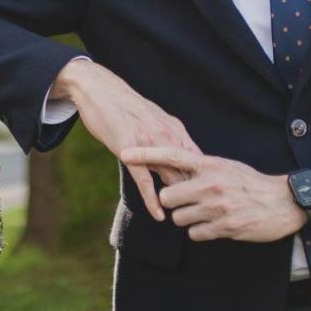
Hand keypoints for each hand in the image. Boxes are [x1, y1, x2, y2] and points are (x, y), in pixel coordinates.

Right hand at [52, 59, 201, 221]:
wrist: (99, 89)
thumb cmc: (126, 106)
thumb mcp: (154, 118)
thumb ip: (169, 136)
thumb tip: (181, 153)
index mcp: (175, 129)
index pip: (198, 161)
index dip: (206, 181)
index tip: (211, 199)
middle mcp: (167, 135)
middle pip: (189, 172)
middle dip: (199, 194)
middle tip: (205, 215)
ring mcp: (148, 143)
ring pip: (171, 177)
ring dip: (179, 200)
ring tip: (187, 220)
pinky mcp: (129, 150)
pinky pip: (145, 181)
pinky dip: (153, 201)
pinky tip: (159, 215)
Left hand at [121, 146, 306, 242]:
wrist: (283, 202)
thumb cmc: (251, 183)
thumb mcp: (226, 166)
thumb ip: (200, 168)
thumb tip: (174, 169)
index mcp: (209, 164)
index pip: (171, 155)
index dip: (145, 154)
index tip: (124, 152)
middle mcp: (210, 183)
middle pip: (167, 196)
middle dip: (172, 202)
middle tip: (186, 201)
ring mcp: (216, 206)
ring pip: (178, 218)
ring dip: (187, 218)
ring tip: (206, 213)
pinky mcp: (224, 227)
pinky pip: (195, 234)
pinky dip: (201, 232)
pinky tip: (215, 224)